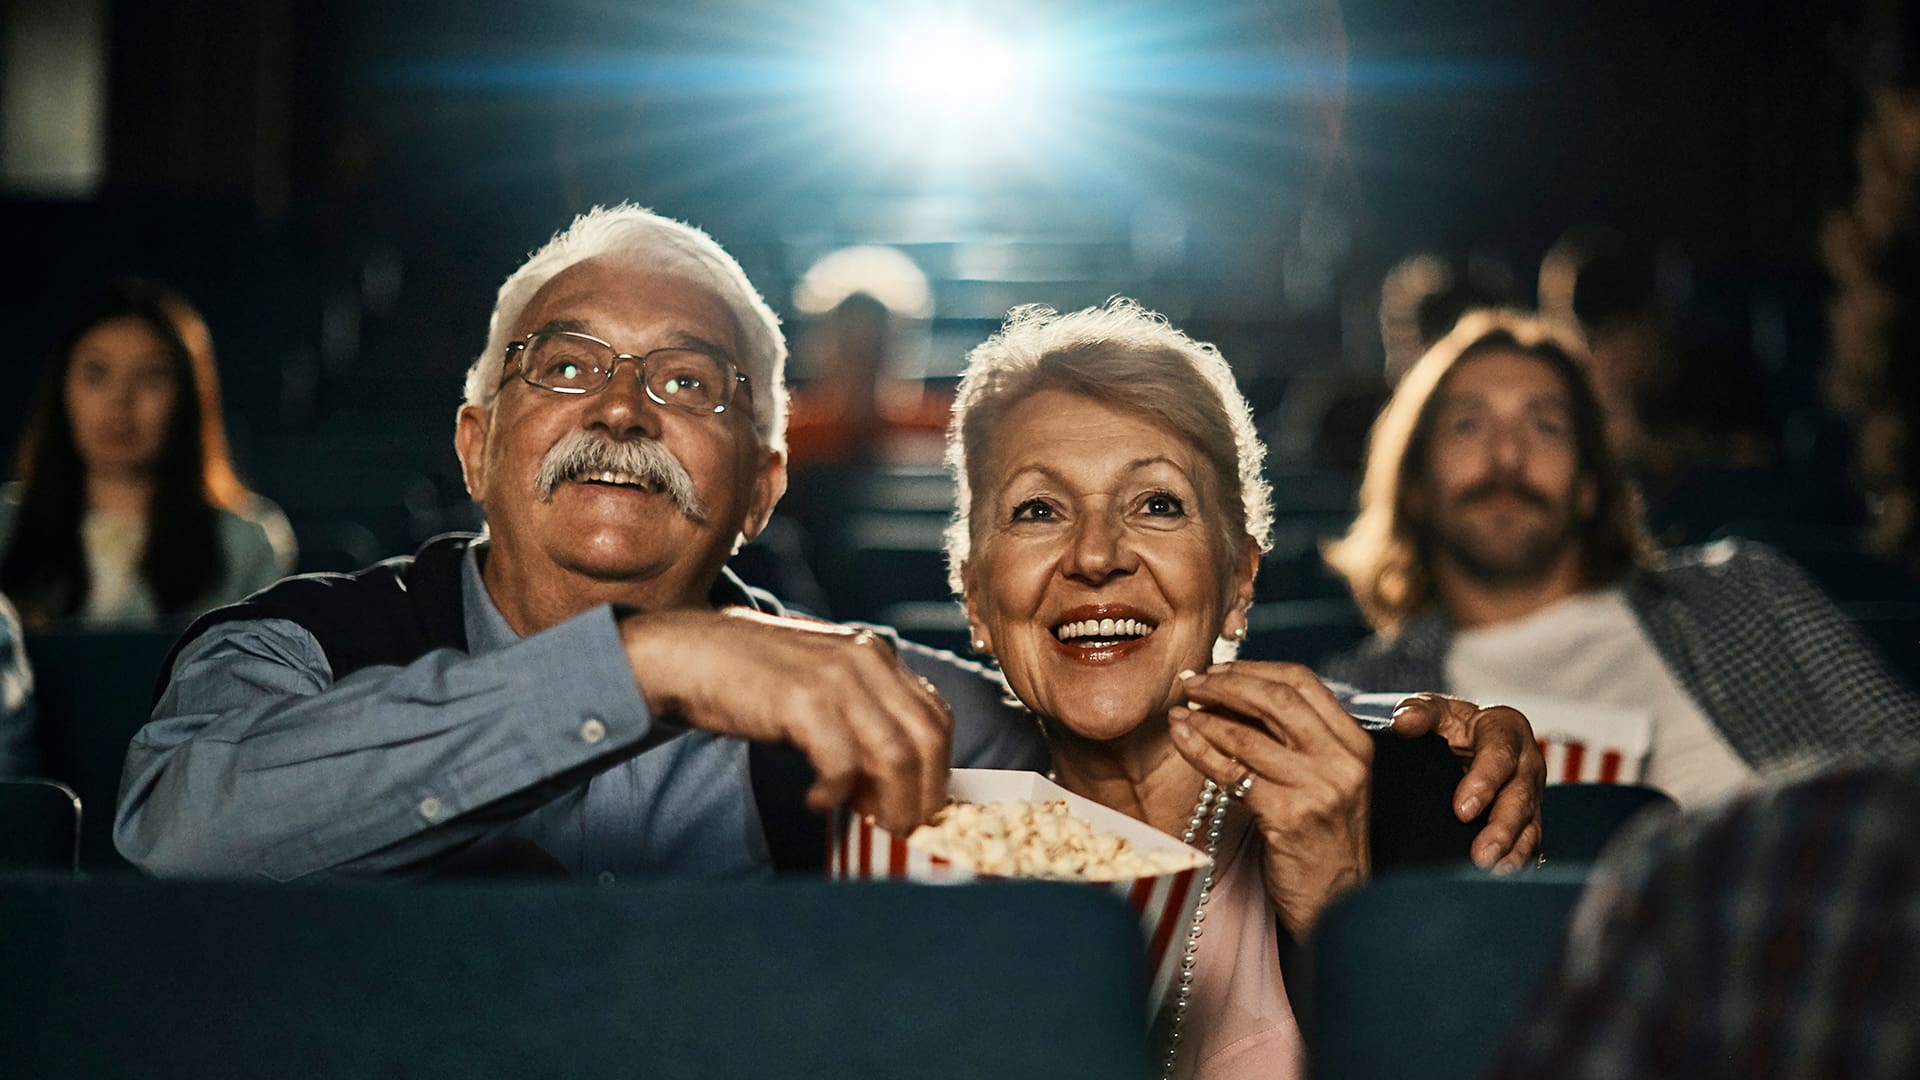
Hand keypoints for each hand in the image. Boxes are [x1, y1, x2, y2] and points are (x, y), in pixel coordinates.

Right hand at [620, 607, 951, 834]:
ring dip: (889, 802)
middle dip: (923, 795)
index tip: (921, 809)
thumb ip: (860, 717)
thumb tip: (892, 784)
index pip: (935, 718)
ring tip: (869, 824)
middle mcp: (865, 659)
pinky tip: (817, 800)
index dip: (937, 771)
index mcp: (876, 654)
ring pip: (896, 754)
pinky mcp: (803, 699)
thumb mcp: (821, 684)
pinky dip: (836, 792)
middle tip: (903, 831)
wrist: (687, 654)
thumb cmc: (752, 680)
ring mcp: (836, 676)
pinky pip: (842, 761)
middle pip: (927, 739)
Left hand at [1167, 661, 1371, 938]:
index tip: (1218, 670)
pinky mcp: (1289, 815)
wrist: (1334, 903)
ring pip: (1248, 734)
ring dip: (1204, 716)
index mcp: (1355, 743)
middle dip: (1226, 684)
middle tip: (1191, 684)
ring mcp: (1319, 787)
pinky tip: (1181, 737)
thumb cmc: (1319, 842)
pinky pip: (1232, 771)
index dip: (1254, 669)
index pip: (1302, 682)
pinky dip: (1200, 748)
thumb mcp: (1323, 781)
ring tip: (1178, 711)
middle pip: (1276, 697)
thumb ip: (1295, 740)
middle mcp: (1343, 760)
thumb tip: (1235, 694)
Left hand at [1388, 693, 1543, 873]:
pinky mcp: (1527, 822)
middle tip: (1481, 855)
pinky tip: (1497, 881)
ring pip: (1529, 828)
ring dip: (1512, 853)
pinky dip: (1514, 864)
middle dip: (1502, 829)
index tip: (1461, 810)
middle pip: (1520, 799)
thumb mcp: (1436, 710)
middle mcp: (1526, 765)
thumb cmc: (1450, 725)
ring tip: (1492, 874)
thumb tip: (1403, 722)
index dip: (1484, 783)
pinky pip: (1527, 846)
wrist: (1466, 741)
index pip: (1500, 756)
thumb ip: (1420, 712)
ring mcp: (1531, 796)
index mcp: (1506, 730)